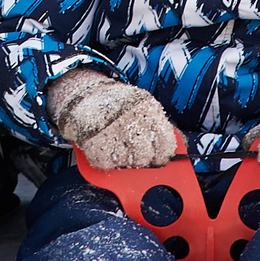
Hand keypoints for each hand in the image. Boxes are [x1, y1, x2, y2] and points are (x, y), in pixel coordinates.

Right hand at [50, 71, 177, 171]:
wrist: (83, 95)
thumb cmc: (117, 105)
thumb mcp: (143, 106)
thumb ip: (159, 126)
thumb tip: (176, 152)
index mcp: (147, 108)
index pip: (165, 143)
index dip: (163, 155)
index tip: (159, 159)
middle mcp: (131, 119)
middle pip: (146, 156)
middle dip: (143, 161)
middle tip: (135, 155)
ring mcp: (112, 131)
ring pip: (128, 163)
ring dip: (124, 161)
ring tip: (118, 149)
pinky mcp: (94, 142)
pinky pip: (106, 165)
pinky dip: (105, 162)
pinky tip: (105, 149)